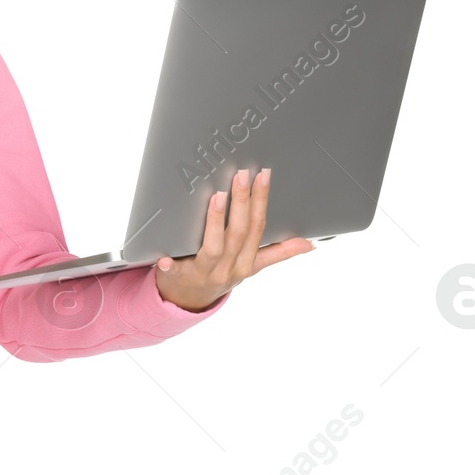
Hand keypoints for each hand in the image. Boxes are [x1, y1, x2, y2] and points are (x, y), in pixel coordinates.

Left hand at [152, 166, 314, 312]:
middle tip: (242, 174)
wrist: (190, 300)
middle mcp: (228, 267)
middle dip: (242, 202)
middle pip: (239, 233)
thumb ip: (277, 252)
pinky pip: (176, 271)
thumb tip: (308, 243)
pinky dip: (171, 265)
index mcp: (247, 262)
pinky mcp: (180, 277)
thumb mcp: (252, 265)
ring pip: (215, 246)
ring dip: (217, 222)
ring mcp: (205, 273)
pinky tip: (166, 257)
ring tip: (218, 196)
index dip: (261, 201)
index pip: (258, 227)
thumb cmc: (221, 274)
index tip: (263, 175)